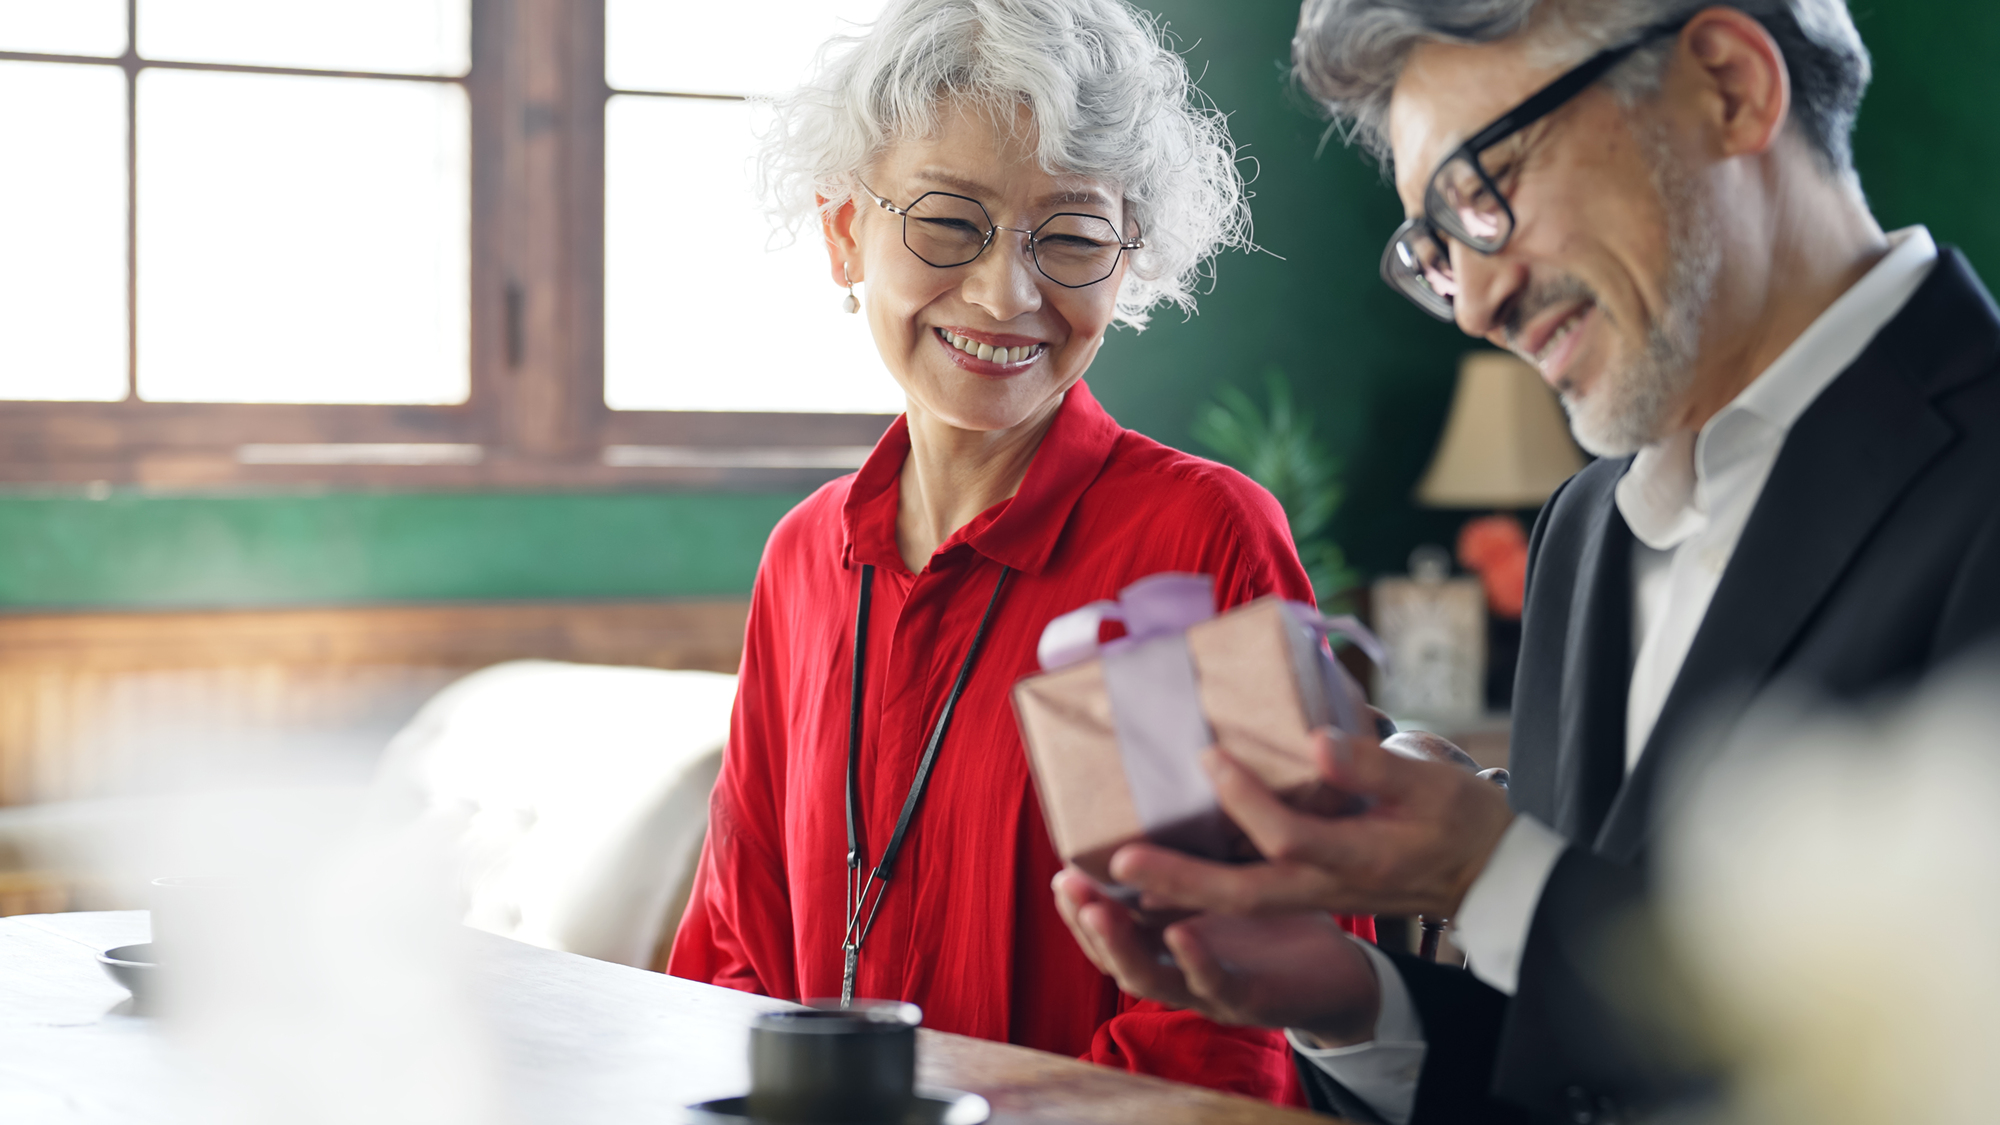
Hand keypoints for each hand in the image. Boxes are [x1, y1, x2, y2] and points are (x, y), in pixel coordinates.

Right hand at [1051, 868, 1381, 1044]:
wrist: (1342, 979)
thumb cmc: (1281, 921)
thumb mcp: (1234, 878)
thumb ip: (1202, 847)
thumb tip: (1177, 778)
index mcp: (1166, 945)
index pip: (1108, 932)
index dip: (1078, 908)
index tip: (1062, 870)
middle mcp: (1177, 973)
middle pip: (1115, 956)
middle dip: (1086, 923)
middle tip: (1068, 885)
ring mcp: (1210, 992)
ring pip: (1149, 978)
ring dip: (1120, 945)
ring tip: (1100, 911)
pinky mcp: (1253, 1000)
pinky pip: (1217, 983)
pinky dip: (1195, 961)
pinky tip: (1181, 933)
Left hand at [1109, 728, 1515, 918]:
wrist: (1487, 876)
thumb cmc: (1460, 819)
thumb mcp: (1430, 782)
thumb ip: (1371, 765)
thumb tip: (1314, 742)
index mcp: (1357, 856)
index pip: (1287, 835)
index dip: (1244, 797)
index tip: (1207, 754)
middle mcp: (1326, 884)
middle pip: (1241, 891)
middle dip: (1178, 879)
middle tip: (1120, 861)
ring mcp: (1313, 895)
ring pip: (1235, 906)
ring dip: (1175, 896)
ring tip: (1118, 877)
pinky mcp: (1305, 892)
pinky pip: (1243, 902)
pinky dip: (1196, 896)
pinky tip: (1155, 880)